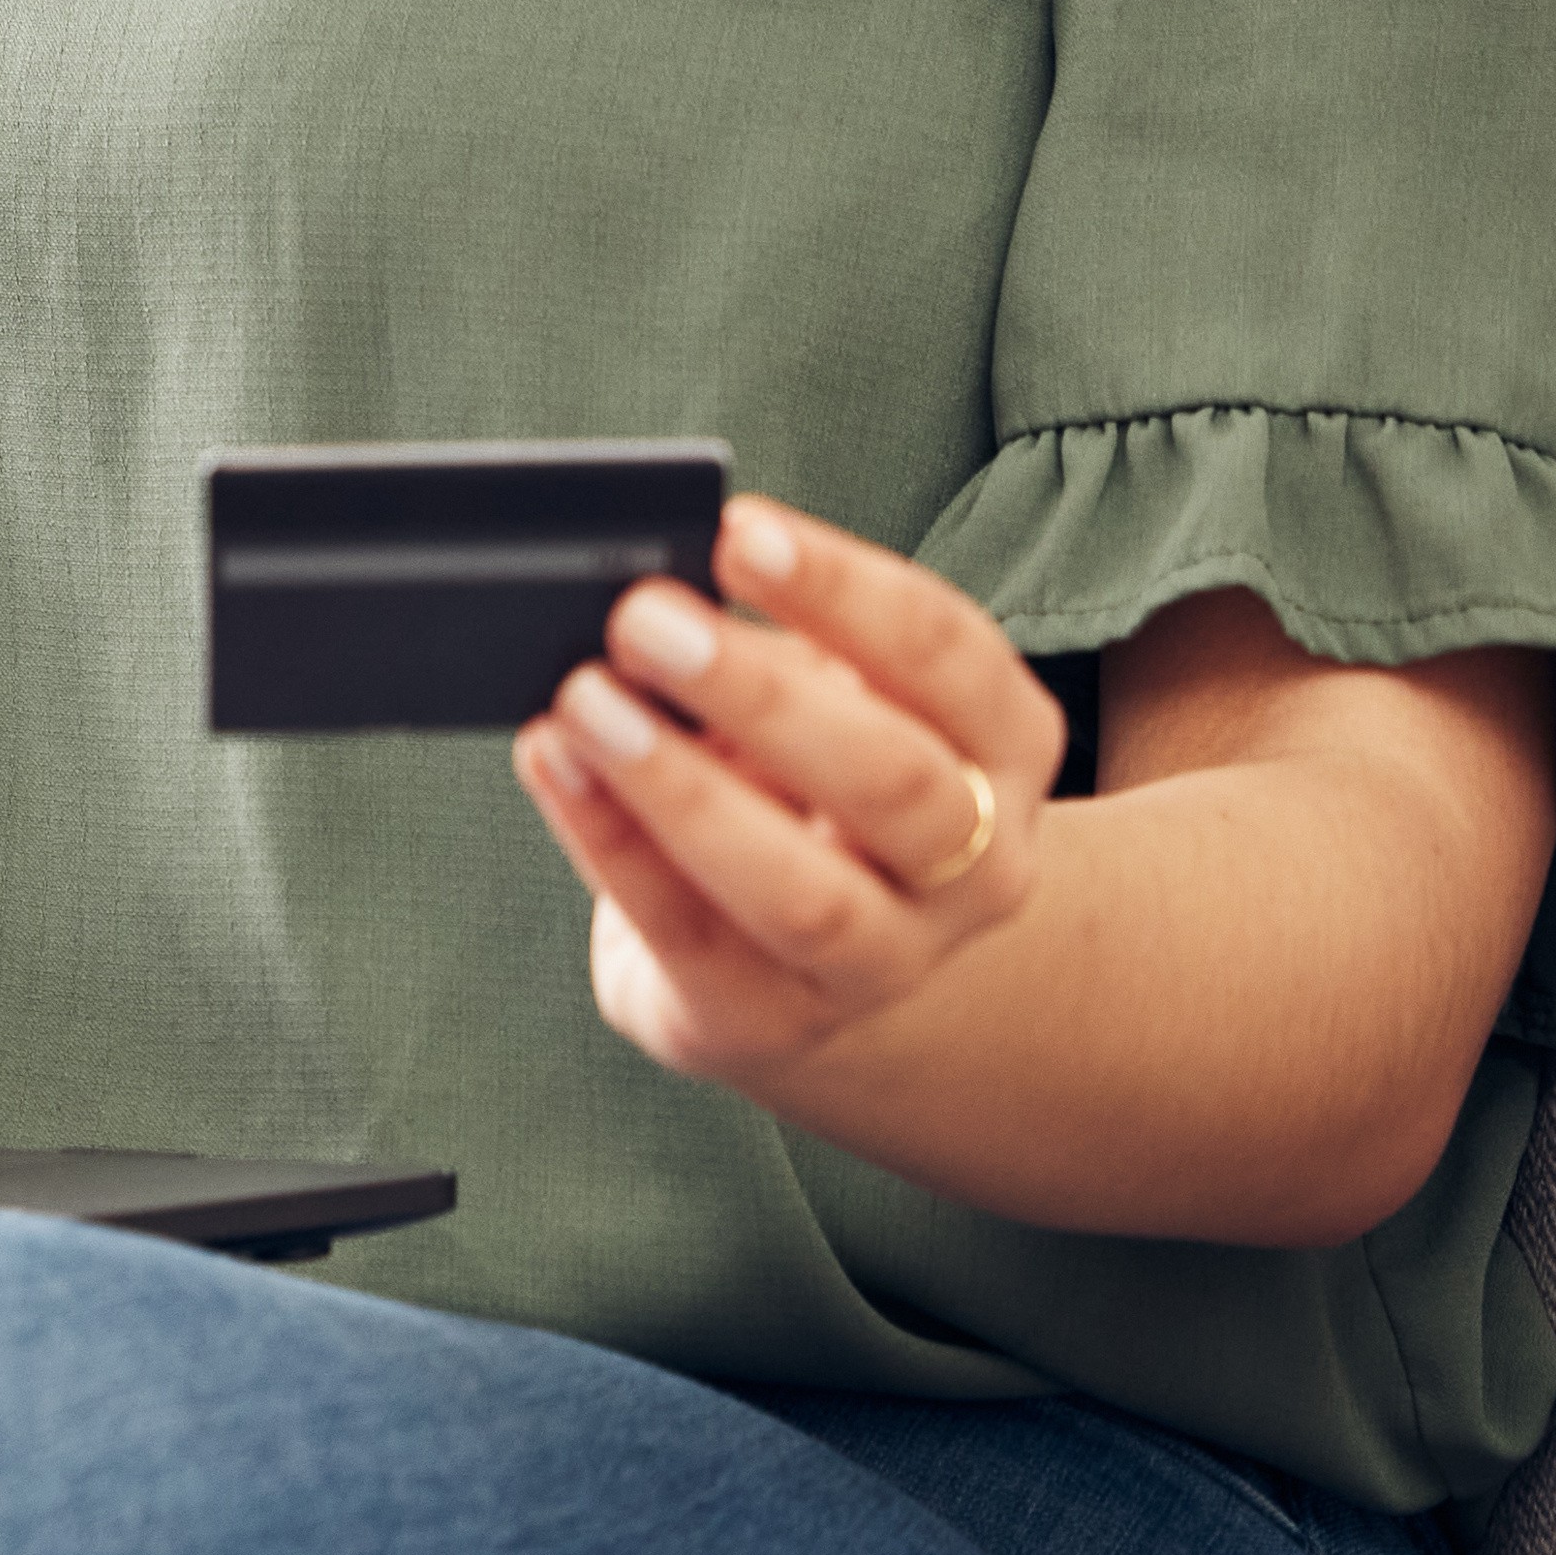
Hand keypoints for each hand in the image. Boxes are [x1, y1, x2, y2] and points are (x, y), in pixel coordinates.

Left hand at [513, 497, 1071, 1099]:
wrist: (833, 970)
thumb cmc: (813, 786)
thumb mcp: (826, 702)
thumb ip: (766, 651)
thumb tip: (649, 594)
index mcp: (1006, 748)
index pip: (948, 656)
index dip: (844, 590)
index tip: (737, 530)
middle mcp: (978, 866)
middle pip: (892, 780)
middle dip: (760, 694)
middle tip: (639, 616)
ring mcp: (886, 962)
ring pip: (804, 893)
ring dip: (681, 790)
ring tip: (580, 700)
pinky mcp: (772, 1024)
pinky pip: (687, 936)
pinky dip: (608, 843)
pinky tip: (549, 762)